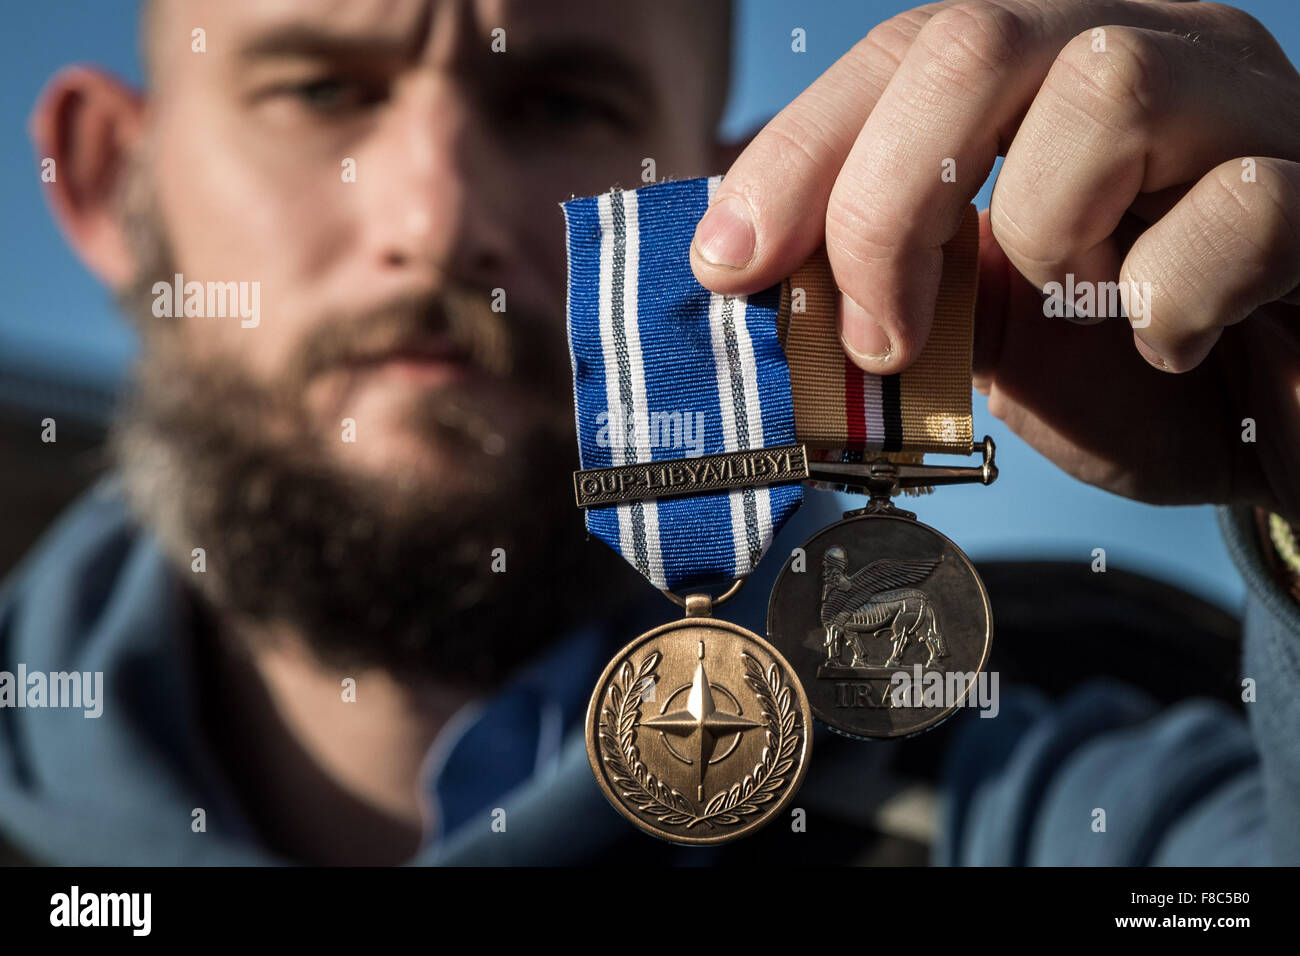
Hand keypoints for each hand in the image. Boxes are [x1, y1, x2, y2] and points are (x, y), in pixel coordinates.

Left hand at [692, 0, 1299, 523]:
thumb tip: (754, 280)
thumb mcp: (975, 333)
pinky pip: (1236, 208)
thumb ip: (889, 290)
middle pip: (979, 41)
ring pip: (1108, 88)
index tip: (728, 263)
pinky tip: (1170, 344)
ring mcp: (1242, 109)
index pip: (903, 56)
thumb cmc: (1120, 371)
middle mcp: (1143, 55)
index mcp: (1044, 75)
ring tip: (1070, 304)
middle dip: (885, 198)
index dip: (799, 153)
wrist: (1269, 427)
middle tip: (872, 331)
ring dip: (1043, 233)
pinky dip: (1170, 300)